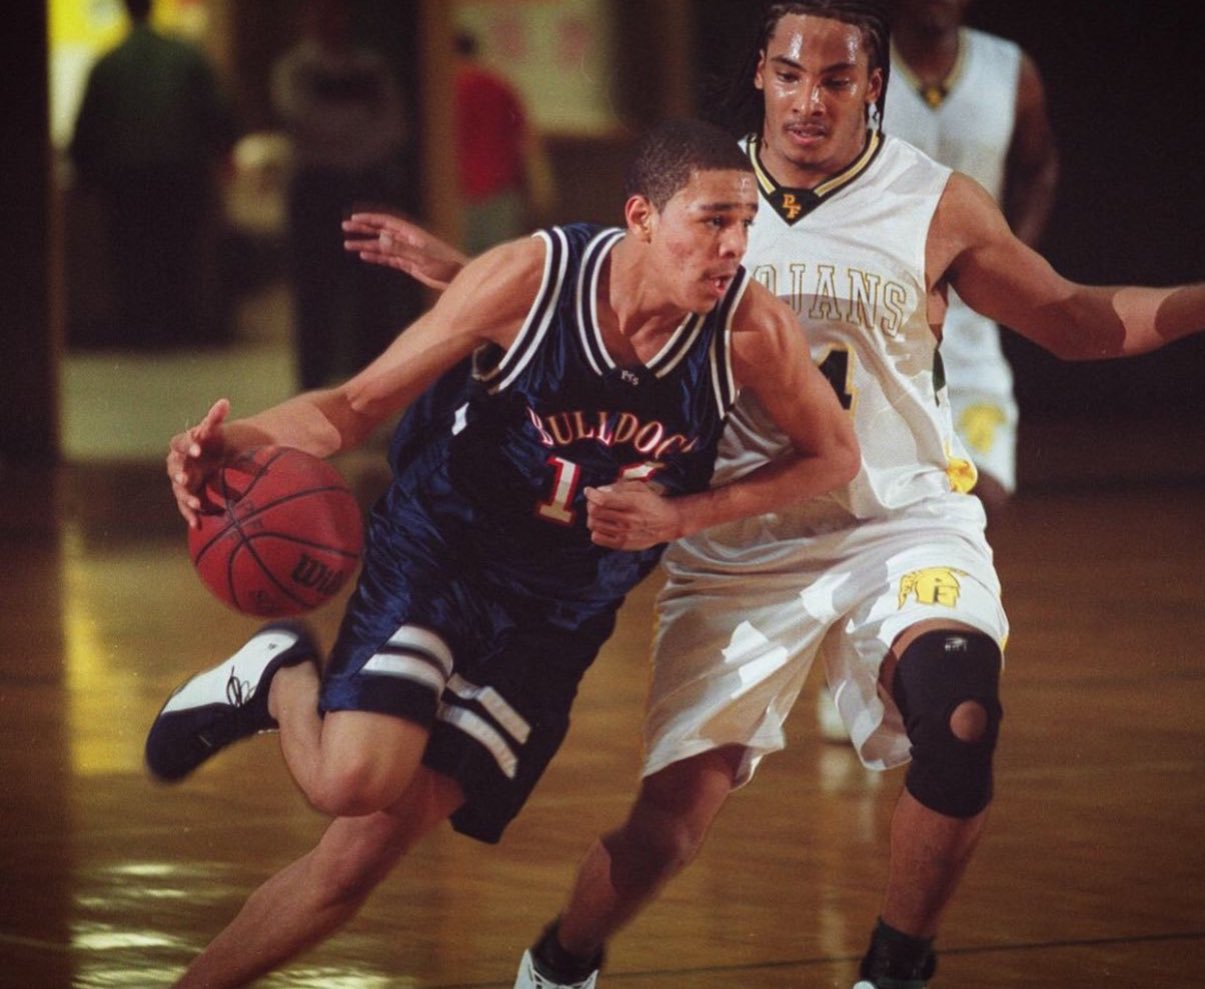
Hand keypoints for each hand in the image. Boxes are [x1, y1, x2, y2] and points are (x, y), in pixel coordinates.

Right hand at [166, 398, 230, 527]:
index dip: (188, 446)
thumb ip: (217, 417)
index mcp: (182, 444)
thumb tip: (224, 401)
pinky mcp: (186, 494)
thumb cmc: (212, 441)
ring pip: (179, 490)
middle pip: (174, 468)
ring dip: (186, 497)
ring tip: (196, 504)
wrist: (214, 457)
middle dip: (180, 473)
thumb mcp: (215, 429)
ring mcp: (180, 480)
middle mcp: (177, 462)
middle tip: (186, 478)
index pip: (180, 444)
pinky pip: (185, 506)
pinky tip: (197, 525)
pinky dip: (190, 515)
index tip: (198, 449)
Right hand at [342, 212, 467, 289]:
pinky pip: (389, 258)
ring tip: (348, 245)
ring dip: (366, 245)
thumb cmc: (445, 265)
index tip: (354, 219)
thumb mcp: (421, 257)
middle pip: (381, 231)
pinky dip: (377, 257)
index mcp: (412, 233)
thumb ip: (401, 248)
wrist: (459, 278)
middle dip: (363, 229)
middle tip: (345, 227)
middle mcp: (408, 240)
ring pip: (382, 246)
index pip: (386, 222)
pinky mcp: (410, 264)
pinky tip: (364, 256)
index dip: (370, 219)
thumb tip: (381, 238)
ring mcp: (408, 252)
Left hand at [585, 481, 680, 550]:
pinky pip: (597, 538)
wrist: (667, 523)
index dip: (591, 494)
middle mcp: (628, 520)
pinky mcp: (622, 544)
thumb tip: (599, 490)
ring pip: (593, 524)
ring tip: (600, 513)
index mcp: (632, 503)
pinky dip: (596, 530)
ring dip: (593, 516)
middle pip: (595, 512)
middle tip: (595, 501)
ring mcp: (625, 534)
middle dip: (591, 503)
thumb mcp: (639, 487)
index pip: (602, 500)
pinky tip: (604, 525)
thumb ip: (618, 487)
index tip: (589, 490)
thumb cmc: (652, 503)